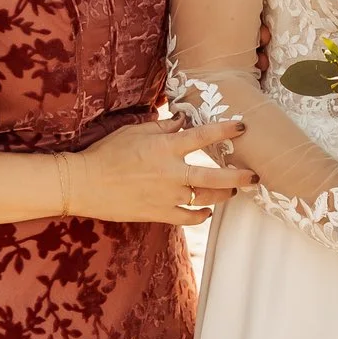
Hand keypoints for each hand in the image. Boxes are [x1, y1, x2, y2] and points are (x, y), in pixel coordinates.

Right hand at [71, 119, 253, 224]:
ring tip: (234, 191)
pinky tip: (207, 211)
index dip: (225, 130)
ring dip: (224, 195)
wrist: (82, 184)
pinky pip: (188, 218)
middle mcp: (170, 173)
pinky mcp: (158, 213)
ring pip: (205, 198)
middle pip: (215, 176)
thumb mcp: (134, 130)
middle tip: (255, 175)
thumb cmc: (106, 153)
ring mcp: (166, 196)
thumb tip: (184, 120)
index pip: (203, 136)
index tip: (242, 126)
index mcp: (165, 148)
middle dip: (239, 176)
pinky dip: (201, 215)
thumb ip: (163, 127)